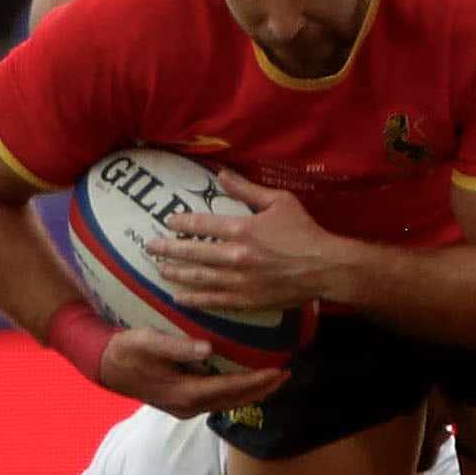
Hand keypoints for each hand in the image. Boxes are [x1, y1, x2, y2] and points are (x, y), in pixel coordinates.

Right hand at [96, 327, 285, 419]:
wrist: (104, 366)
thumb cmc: (126, 350)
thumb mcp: (148, 342)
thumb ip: (177, 347)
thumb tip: (207, 349)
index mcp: (184, 392)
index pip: (230, 388)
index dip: (256, 381)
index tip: (278, 371)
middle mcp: (188, 405)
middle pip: (234, 400)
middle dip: (262, 389)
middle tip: (287, 374)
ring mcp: (185, 406)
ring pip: (227, 402)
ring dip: (252, 392)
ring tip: (274, 379)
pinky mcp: (182, 401)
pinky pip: (217, 399)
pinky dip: (236, 391)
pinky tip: (246, 381)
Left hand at [150, 170, 348, 314]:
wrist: (325, 267)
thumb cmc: (304, 232)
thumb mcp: (279, 202)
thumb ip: (247, 190)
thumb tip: (222, 174)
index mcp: (243, 228)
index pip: (202, 224)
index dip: (181, 223)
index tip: (168, 222)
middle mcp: (237, 255)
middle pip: (193, 252)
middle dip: (168, 249)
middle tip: (150, 247)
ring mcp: (240, 280)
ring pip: (199, 277)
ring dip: (177, 274)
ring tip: (160, 270)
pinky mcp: (247, 299)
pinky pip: (214, 300)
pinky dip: (194, 299)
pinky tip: (179, 298)